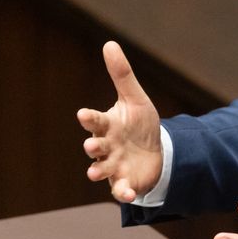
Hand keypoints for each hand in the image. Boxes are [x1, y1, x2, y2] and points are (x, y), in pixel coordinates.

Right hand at [76, 41, 162, 202]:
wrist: (155, 153)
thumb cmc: (139, 125)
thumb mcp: (135, 99)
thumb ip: (122, 75)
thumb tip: (110, 43)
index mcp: (108, 126)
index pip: (95, 121)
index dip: (89, 119)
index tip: (83, 114)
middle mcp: (106, 147)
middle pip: (95, 147)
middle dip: (92, 146)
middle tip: (91, 145)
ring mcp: (113, 166)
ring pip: (101, 170)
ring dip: (97, 171)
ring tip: (94, 172)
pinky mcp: (124, 182)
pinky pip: (120, 190)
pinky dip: (123, 193)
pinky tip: (129, 194)